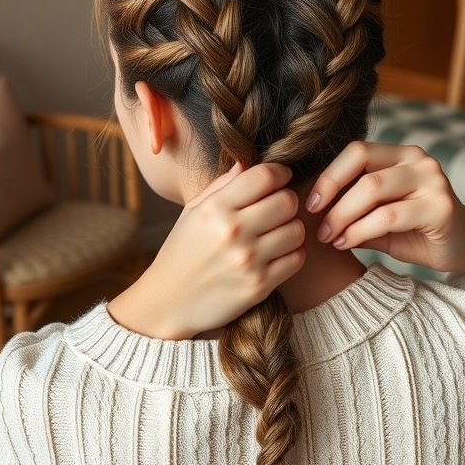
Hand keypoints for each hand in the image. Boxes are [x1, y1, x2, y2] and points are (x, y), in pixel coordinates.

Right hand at [108, 162, 305, 338]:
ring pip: (297, 230)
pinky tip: (278, 254)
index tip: (280, 178)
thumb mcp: (192, 213)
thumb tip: (246, 162)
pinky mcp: (259, 285)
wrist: (167, 302)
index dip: (280, 172)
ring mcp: (248, 260)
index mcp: (215, 208)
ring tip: (277, 234)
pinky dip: (293, 254)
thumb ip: (221, 186)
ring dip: (291, 229)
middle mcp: (232, 231)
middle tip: (278, 209)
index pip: (265, 176)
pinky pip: (297, 259)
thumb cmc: (181, 253)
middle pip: (288, 201)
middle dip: (287, 201)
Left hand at [305, 141, 464, 272]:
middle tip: (319, 230)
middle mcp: (418, 160)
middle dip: (333, 202)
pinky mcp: (440, 207)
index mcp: (400, 155)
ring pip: (372, 189)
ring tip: (331, 238)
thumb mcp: (377, 217)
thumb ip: (351, 209)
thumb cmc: (415, 231)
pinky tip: (347, 243)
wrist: (463, 247)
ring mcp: (432, 181)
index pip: (357, 151)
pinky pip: (388, 216)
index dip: (329, 176)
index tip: (311, 205)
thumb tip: (307, 213)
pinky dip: (361, 230)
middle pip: (362, 171)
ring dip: (343, 217)